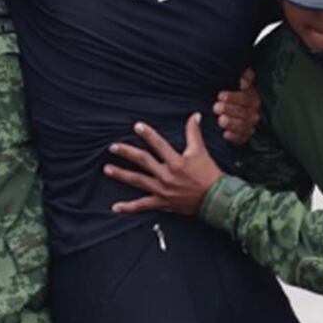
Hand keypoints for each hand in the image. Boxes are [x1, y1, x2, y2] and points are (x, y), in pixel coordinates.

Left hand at [104, 113, 222, 215]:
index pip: (159, 145)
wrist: (215, 199)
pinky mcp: (163, 203)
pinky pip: (143, 206)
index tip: (137, 126)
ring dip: (122, 175)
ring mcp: (163, 190)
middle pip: (143, 161)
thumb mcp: (201, 151)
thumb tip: (195, 115)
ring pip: (138, 181)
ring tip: (108, 169)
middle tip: (113, 147)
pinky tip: (115, 207)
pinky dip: (129, 207)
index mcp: (176, 162)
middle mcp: (167, 176)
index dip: (148, 134)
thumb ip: (194, 132)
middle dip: (127, 153)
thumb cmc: (209, 174)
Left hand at [213, 68, 260, 144]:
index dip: (233, 97)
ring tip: (220, 120)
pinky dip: (233, 137)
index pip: (245, 98)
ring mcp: (249, 126)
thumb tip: (243, 80)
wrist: (233, 111)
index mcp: (253, 98)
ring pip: (242, 125)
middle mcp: (253, 113)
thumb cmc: (235, 95)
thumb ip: (246, 77)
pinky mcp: (244, 137)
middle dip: (229, 109)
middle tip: (216, 107)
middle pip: (243, 112)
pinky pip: (241, 138)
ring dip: (231, 123)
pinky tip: (225, 134)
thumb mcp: (239, 83)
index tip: (220, 95)